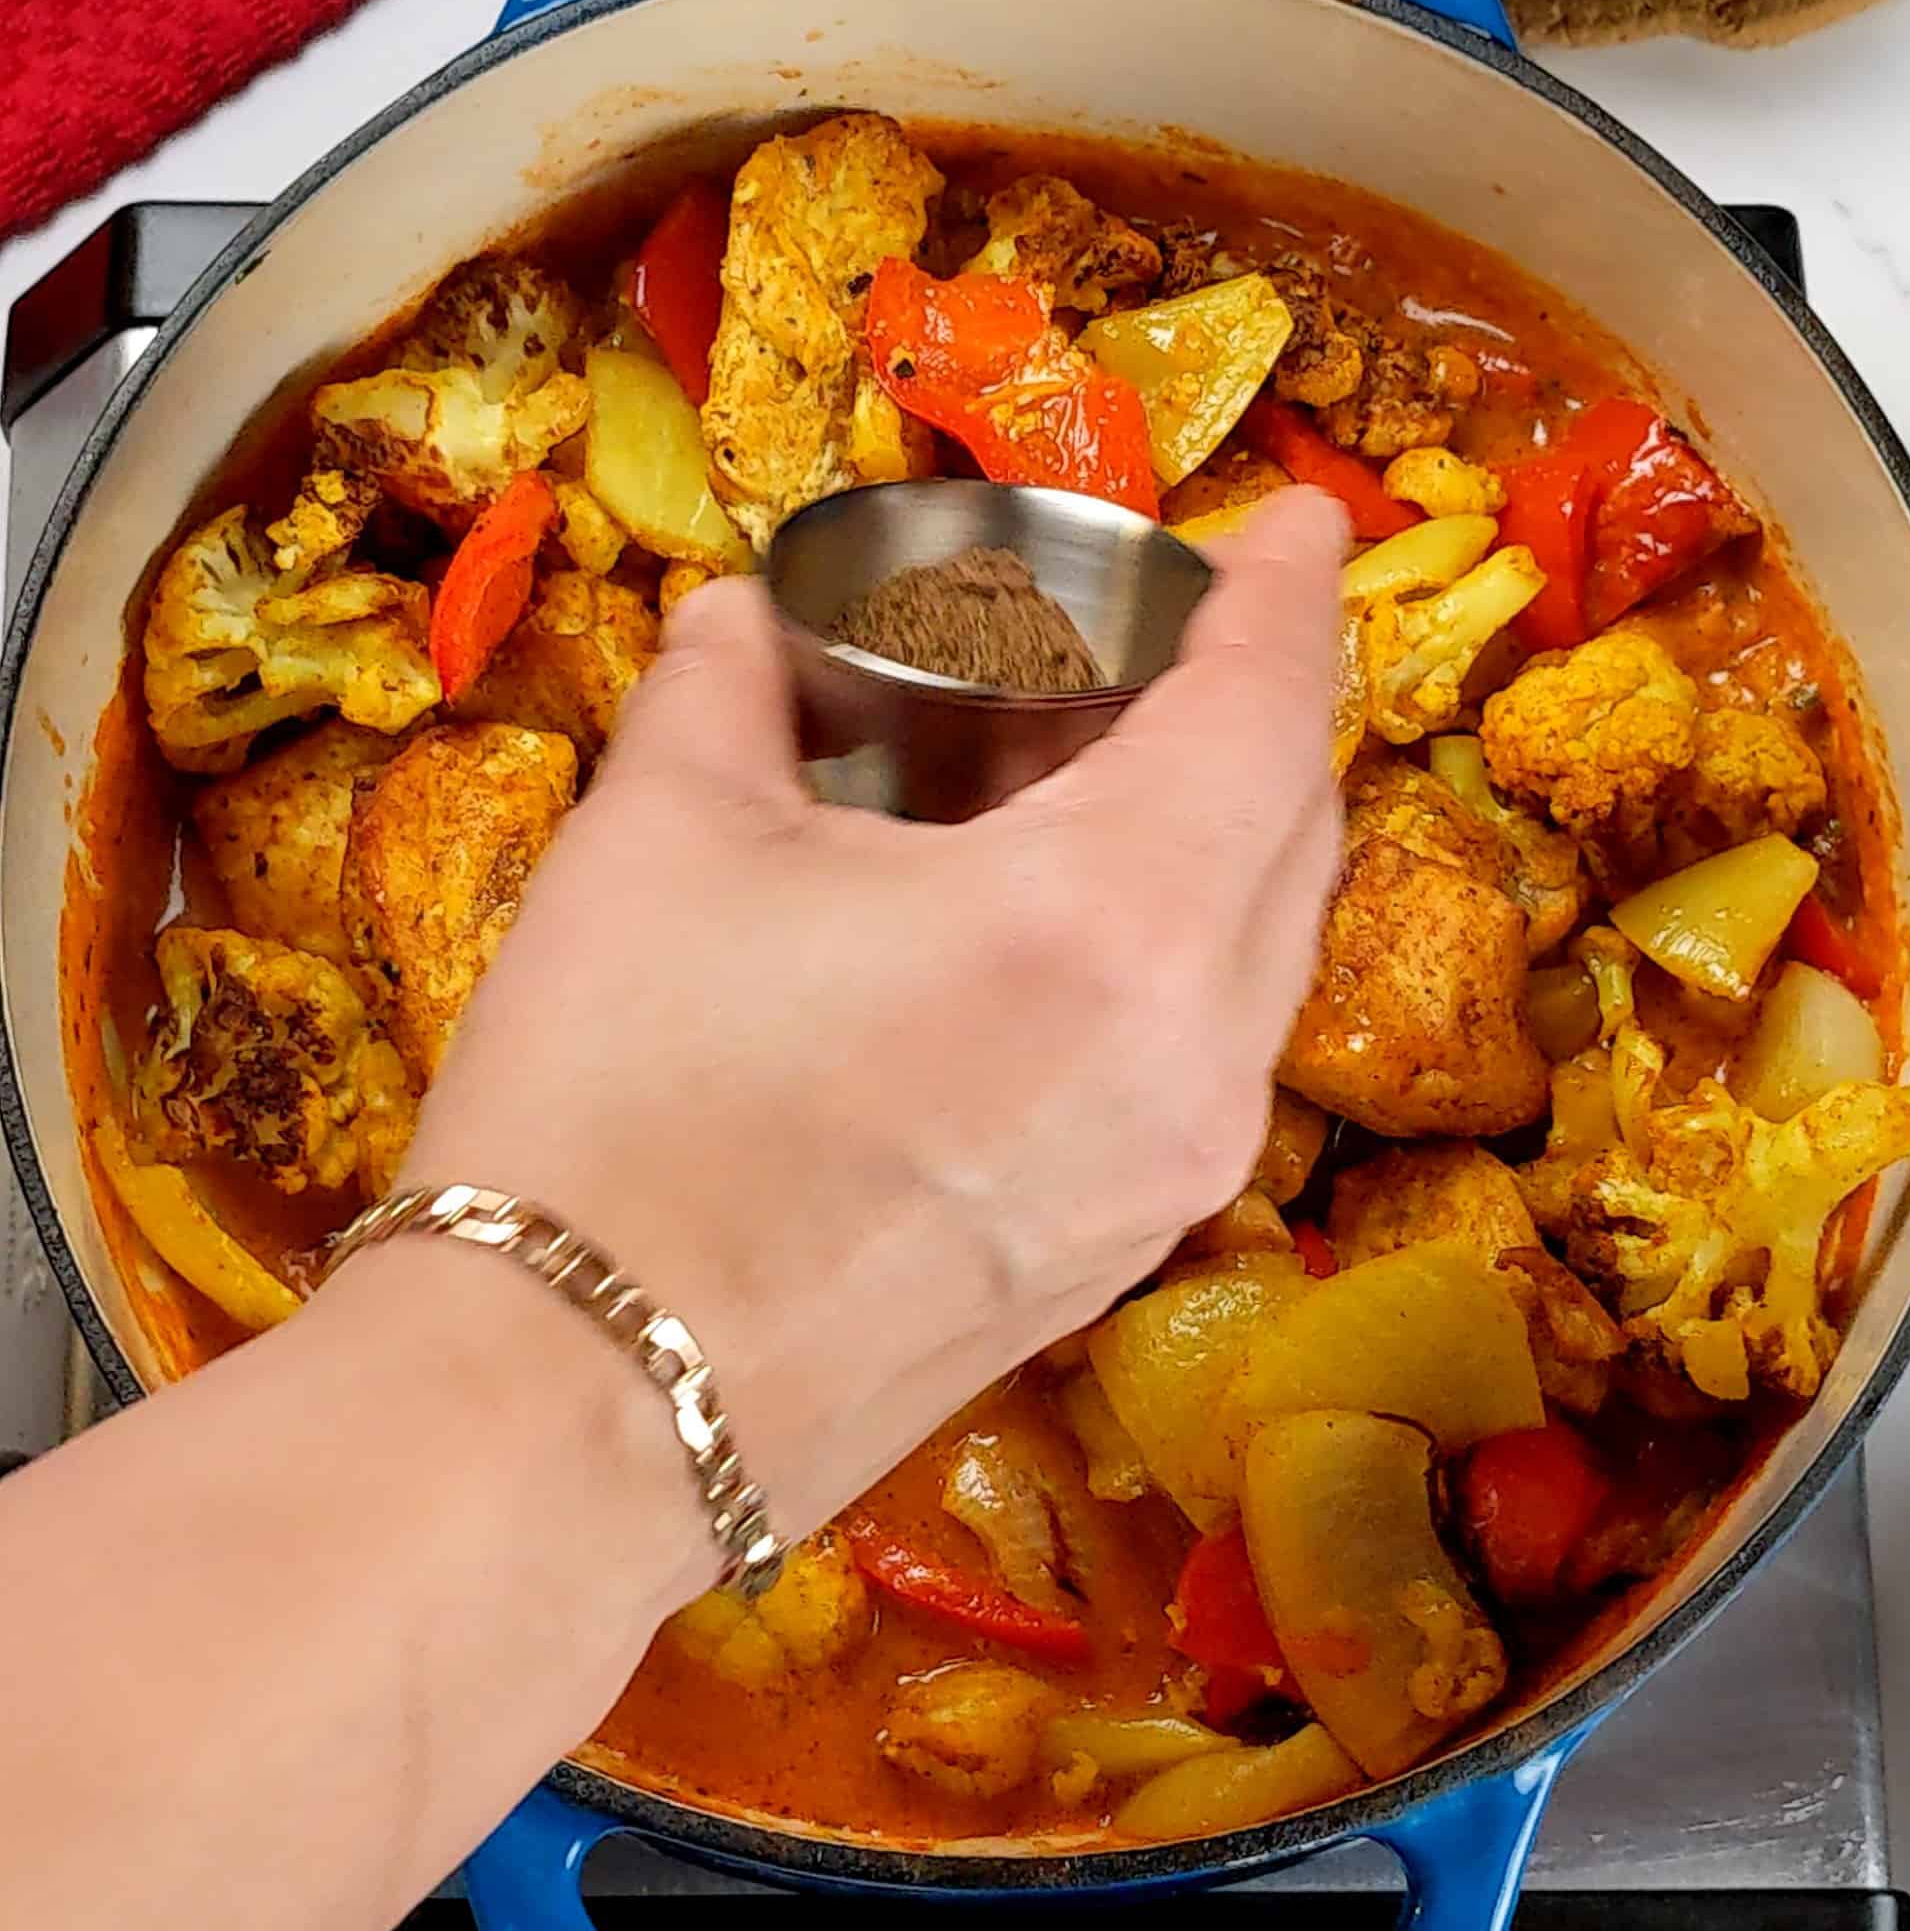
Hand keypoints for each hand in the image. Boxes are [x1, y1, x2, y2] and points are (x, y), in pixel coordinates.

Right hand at [401, 487, 1348, 1597]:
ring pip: (1264, 955)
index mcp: (1113, 922)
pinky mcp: (1121, 1258)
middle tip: (1181, 634)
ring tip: (1121, 769)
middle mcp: (1194, 1059)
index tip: (1305, 526)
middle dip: (1264, 709)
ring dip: (1228, 837)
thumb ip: (727, 687)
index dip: (1290, 598)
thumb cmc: (616, 1101)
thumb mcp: (661, 840)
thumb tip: (743, 619)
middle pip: (1295, 832)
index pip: (1264, 712)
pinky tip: (1074, 930)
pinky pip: (1209, 1057)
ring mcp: (1173, 1179)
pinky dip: (1183, 955)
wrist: (576, 1411)